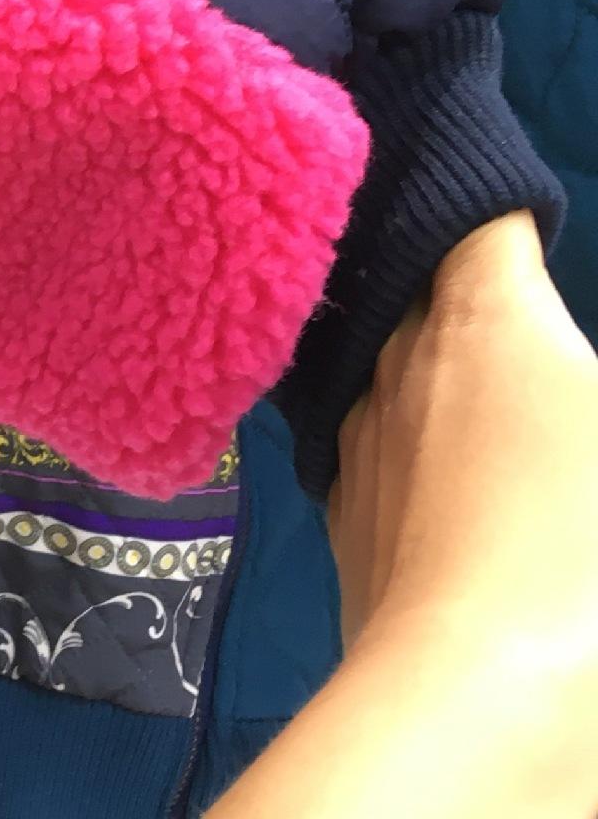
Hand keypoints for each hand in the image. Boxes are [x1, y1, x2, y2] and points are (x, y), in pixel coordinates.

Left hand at [212, 214, 597, 817]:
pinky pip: (369, 443)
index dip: (502, 214)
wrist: (478, 699)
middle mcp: (400, 353)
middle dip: (461, 295)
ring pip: (386, 366)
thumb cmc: (586, 554)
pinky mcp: (341, 508)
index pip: (480, 218)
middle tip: (514, 328)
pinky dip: (406, 446)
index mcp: (484, 314)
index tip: (520, 223)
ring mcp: (358, 431)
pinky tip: (448, 485)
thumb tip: (556, 375)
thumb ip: (583, 379)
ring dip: (429, 374)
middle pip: (421, 286)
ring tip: (487, 407)